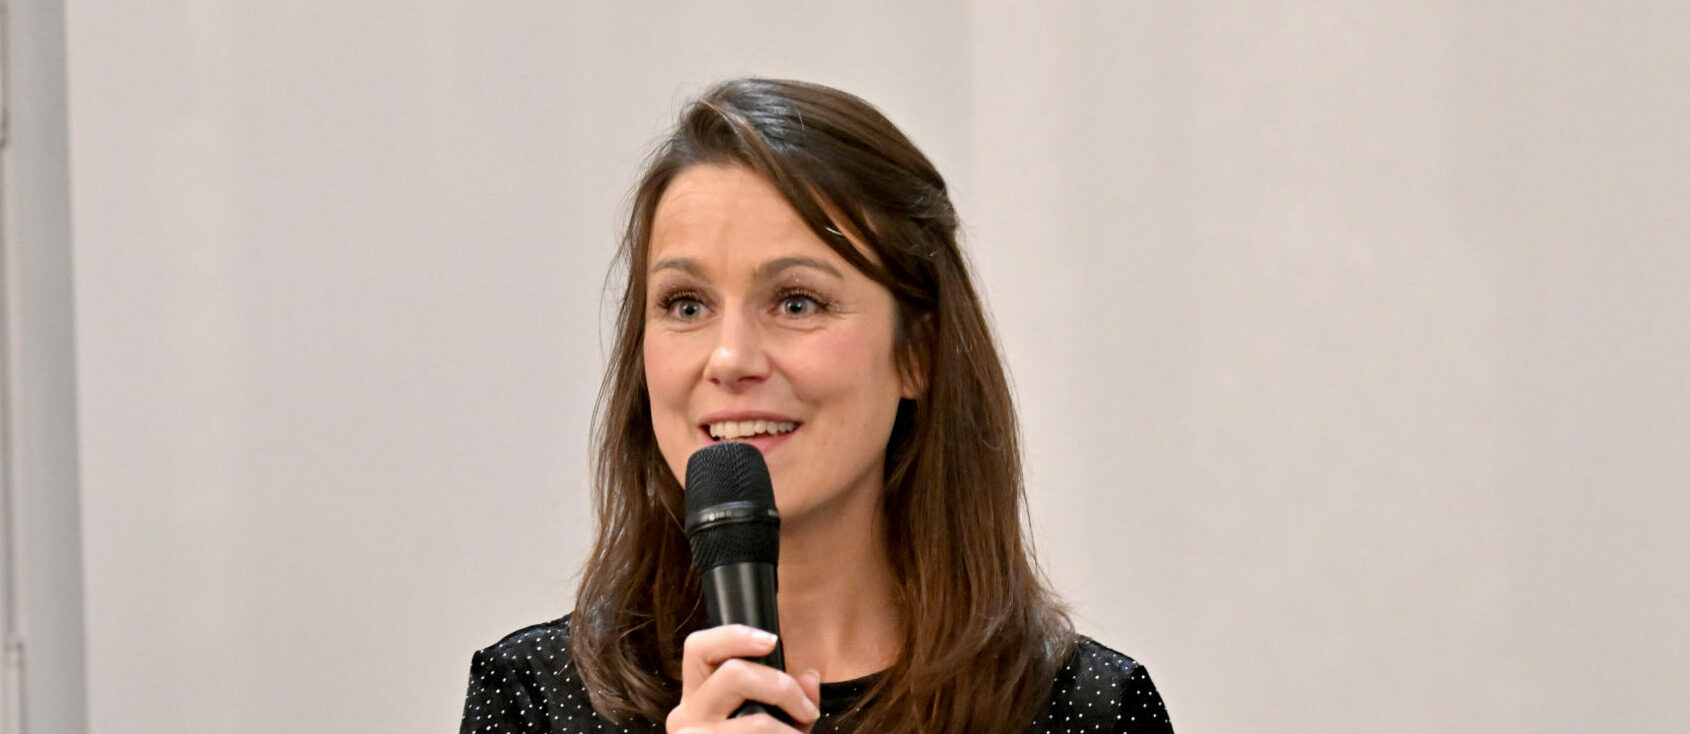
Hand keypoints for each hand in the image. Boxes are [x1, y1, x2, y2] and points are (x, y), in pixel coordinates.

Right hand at [666, 624, 822, 732]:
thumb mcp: (773, 726)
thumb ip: (791, 700)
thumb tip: (810, 677)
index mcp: (697, 697)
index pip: (699, 648)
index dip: (734, 635)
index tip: (772, 641)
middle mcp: (685, 716)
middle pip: (733, 674)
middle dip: (781, 686)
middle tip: (806, 710)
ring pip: (753, 721)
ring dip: (788, 731)